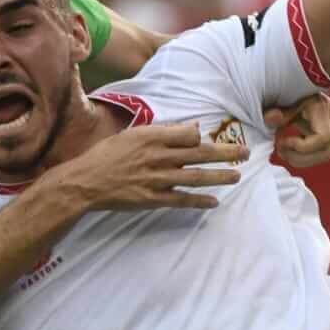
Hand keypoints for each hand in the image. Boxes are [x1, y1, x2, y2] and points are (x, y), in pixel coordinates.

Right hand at [45, 122, 247, 211]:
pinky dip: (199, 201)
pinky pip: (181, 200)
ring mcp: (156, 179)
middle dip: (225, 153)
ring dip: (219, 176)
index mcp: (151, 137)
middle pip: (199, 154)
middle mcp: (157, 156)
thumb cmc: (106, 156)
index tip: (213, 140)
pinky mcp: (152, 199)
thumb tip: (192, 128)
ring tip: (236, 176)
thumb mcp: (132, 135)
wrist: (84, 182)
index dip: (202, 138)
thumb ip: (162, 131)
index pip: (188, 135)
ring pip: (195, 177)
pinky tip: (214, 201)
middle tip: (245, 153)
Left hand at [265, 93, 329, 167]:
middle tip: (281, 152)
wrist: (307, 86)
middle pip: (325, 152)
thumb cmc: (294, 94)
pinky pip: (324, 152)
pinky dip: (307, 156)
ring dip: (302, 159)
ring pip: (326, 156)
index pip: (322, 138)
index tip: (282, 142)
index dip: (302, 147)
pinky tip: (293, 150)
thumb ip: (277, 113)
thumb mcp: (284, 101)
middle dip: (300, 158)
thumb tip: (269, 119)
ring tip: (285, 152)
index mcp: (324, 109)